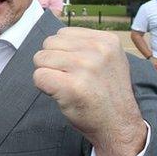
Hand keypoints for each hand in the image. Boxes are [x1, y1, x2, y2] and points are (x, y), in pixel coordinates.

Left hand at [33, 27, 145, 155]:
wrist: (119, 126)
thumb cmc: (107, 93)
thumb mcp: (107, 59)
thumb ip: (86, 43)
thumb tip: (54, 29)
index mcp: (107, 40)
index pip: (62, 34)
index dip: (63, 53)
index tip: (79, 70)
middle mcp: (98, 50)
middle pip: (48, 43)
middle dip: (52, 62)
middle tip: (71, 80)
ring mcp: (86, 67)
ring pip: (40, 58)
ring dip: (48, 74)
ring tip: (68, 86)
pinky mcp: (72, 86)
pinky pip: (38, 76)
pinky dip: (44, 87)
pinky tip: (62, 95)